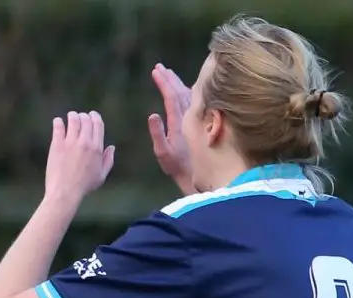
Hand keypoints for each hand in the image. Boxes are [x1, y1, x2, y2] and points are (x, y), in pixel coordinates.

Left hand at [45, 111, 115, 203]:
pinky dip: (58, 121)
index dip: (95, 117)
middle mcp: (85, 143)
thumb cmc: (83, 187)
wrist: (65, 192)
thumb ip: (108, 160)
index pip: (98, 124)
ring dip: (72, 116)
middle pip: (86, 119)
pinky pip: (58, 126)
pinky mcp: (57, 145)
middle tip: (79, 117)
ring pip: (73, 120)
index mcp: (97, 148)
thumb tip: (111, 147)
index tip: (91, 115)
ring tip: (69, 117)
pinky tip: (58, 122)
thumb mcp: (101, 176)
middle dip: (83, 116)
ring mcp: (71, 143)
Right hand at [147, 63, 195, 194]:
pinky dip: (187, 91)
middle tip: (159, 67)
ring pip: (187, 94)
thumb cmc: (179, 167)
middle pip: (180, 91)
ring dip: (177, 83)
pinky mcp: (199, 122)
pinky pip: (194, 100)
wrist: (200, 175)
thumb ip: (158, 134)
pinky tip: (185, 87)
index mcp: (180, 122)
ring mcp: (195, 119)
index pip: (171, 96)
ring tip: (168, 73)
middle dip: (169, 78)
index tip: (155, 71)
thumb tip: (152, 115)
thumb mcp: (163, 153)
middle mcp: (189, 118)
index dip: (163, 82)